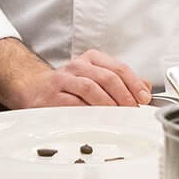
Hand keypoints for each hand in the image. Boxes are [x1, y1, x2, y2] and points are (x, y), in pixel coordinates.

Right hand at [12, 49, 151, 107]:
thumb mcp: (96, 77)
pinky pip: (74, 104)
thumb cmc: (69, 85)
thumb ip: (121, 82)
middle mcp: (78, 66)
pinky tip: (98, 119)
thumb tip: (145, 88)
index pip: (118, 67)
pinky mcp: (53, 96)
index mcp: (92, 59)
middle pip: (107, 77)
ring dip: (109, 104)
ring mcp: (64, 80)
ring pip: (91, 88)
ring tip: (119, 115)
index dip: (133, 83)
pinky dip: (89, 112)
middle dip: (124, 95)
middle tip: (133, 109)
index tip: (143, 98)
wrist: (34, 88)